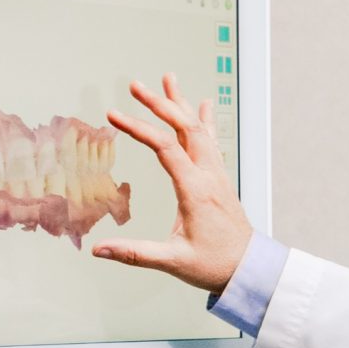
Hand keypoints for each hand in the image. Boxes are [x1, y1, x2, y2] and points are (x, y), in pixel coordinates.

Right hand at [93, 73, 252, 292]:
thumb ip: (135, 254)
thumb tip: (99, 250)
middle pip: (185, 128)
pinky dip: (203, 120)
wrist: (250, 269)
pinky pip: (211, 141)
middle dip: (159, 104)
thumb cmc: (214, 266)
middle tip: (135, 85)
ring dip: (181, 104)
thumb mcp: (174, 262)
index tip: (113, 115)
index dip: (139, 128)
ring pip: (200, 130)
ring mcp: (217, 175)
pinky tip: (202, 104)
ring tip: (168, 78)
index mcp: (196, 191)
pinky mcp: (220, 179)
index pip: (165, 148)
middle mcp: (209, 176)